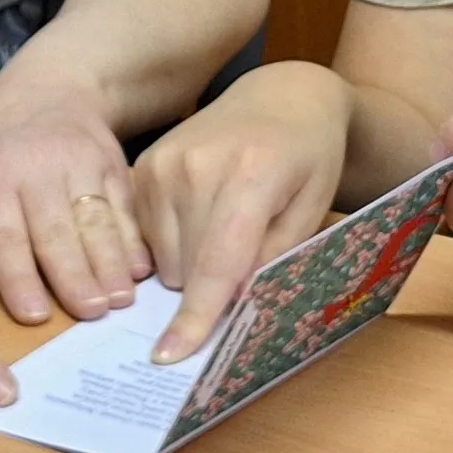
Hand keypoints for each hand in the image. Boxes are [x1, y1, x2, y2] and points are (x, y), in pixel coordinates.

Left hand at [0, 64, 143, 322]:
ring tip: (118, 301)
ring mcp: (81, 165)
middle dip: (74, 277)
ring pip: (96, 222)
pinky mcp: (113, 165)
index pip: (4, 237)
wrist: (50, 88)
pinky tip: (141, 272)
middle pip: (56, 233)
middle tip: (89, 314)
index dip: (19, 278)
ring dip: (110, 264)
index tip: (34, 316)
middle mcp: (37, 169)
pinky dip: (135, 240)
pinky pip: (125, 207)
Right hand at [129, 62, 352, 361]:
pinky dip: (172, 244)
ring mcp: (162, 164)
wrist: (282, 97)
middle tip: (247, 254)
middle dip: (212, 287)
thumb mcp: (311, 210)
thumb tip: (228, 307)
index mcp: (251, 174)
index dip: (196, 315)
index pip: (216, 262)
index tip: (171, 355)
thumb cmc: (309, 158)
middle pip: (186, 270)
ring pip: (162, 261)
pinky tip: (201, 216)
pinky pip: (146, 239)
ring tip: (226, 226)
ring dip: (190, 267)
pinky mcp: (141, 167)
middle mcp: (197, 167)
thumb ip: (271, 259)